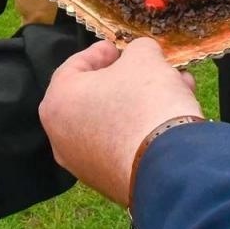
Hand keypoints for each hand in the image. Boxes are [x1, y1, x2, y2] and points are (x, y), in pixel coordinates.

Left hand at [39, 39, 200, 207]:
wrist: (166, 165)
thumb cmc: (145, 101)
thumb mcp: (144, 57)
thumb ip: (137, 49)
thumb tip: (140, 55)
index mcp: (58, 101)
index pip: (75, 66)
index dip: (99, 52)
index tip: (118, 48)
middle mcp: (61, 136)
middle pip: (94, 95)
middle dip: (125, 78)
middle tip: (146, 67)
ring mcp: (82, 163)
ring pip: (112, 120)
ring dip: (139, 101)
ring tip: (171, 87)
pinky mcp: (107, 181)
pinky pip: (121, 144)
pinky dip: (140, 127)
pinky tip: (169, 115)